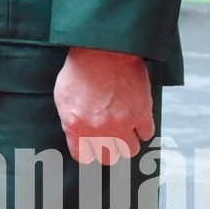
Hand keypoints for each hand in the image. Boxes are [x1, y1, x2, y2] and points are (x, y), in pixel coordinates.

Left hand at [55, 47, 154, 162]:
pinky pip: (146, 134)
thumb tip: (77, 133)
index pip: (82, 155)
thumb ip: (70, 120)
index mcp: (75, 125)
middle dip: (108, 149)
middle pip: (108, 158)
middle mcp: (99, 129)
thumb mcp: (63, 96)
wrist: (103, 51)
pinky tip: (136, 117)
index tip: (90, 147)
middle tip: (109, 138)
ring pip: (130, 150)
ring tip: (123, 128)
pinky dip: (142, 127)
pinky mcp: (142, 114)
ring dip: (128, 141)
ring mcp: (122, 123)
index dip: (87, 151)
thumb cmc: (79, 70)